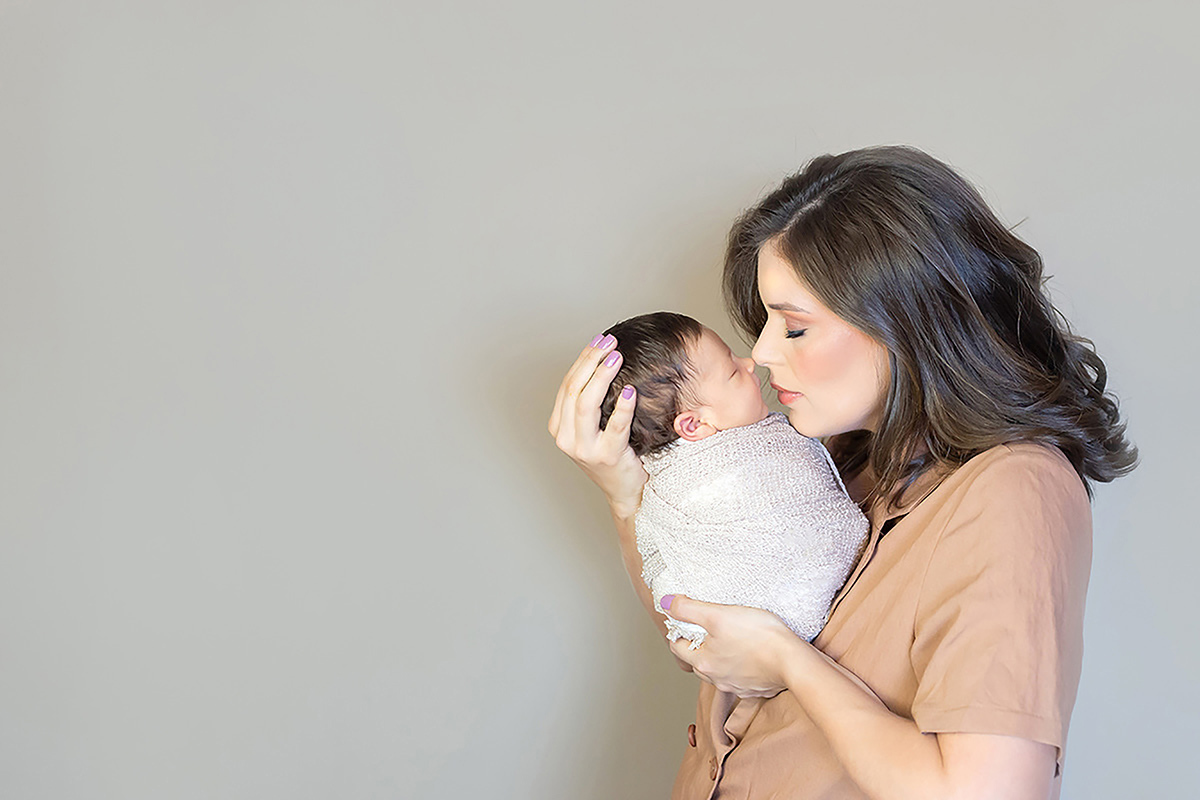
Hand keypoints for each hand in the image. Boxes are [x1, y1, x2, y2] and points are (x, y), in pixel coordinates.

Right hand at [548, 334, 647, 517]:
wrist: (625, 491)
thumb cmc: (612, 454)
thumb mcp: (592, 428)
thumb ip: (590, 402)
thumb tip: (603, 360)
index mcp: (558, 427)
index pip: (567, 385)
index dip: (582, 359)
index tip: (599, 340)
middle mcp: (565, 438)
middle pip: (574, 390)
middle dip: (591, 361)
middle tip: (609, 342)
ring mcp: (584, 449)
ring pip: (586, 404)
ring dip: (601, 376)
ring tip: (616, 357)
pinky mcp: (606, 456)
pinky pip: (614, 426)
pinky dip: (622, 406)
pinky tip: (630, 390)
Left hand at [663, 595, 799, 698]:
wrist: (793, 660)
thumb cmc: (758, 636)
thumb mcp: (718, 615)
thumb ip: (688, 609)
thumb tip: (666, 602)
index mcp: (703, 663)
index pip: (678, 647)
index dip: (681, 630)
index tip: (691, 618)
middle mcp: (717, 679)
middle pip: (698, 659)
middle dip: (702, 643)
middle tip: (713, 625)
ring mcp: (737, 686)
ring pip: (720, 668)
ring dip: (722, 655)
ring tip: (734, 637)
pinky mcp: (756, 688)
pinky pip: (742, 675)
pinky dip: (742, 664)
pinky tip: (752, 651)